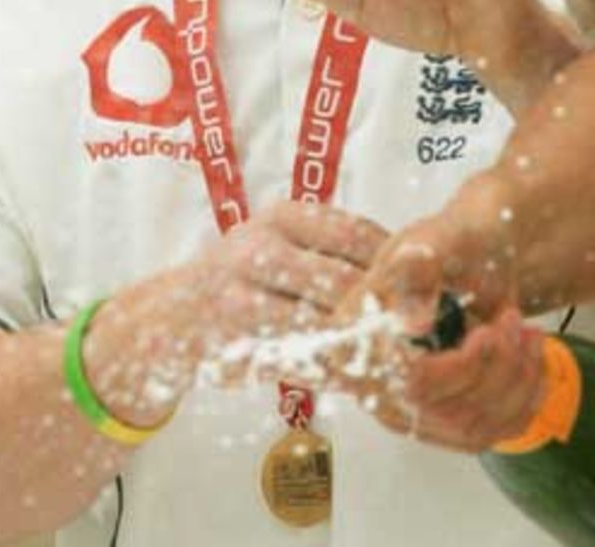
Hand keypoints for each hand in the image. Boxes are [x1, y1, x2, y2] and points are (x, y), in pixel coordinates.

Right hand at [82, 201, 388, 422]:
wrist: (173, 318)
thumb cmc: (246, 276)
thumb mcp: (282, 242)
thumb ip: (332, 250)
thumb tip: (411, 267)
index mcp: (281, 216)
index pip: (355, 234)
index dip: (395, 263)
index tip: (421, 286)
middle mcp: (259, 248)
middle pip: (344, 282)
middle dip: (383, 310)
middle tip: (416, 331)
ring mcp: (242, 297)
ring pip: (324, 324)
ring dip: (362, 344)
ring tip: (392, 357)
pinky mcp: (235, 342)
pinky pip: (300, 360)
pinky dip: (333, 371)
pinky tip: (352, 377)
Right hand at [324, 211, 537, 443]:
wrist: (480, 251)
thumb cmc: (450, 241)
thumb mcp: (431, 243)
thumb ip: (416, 273)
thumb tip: (411, 323)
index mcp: (356, 333)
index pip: (402, 380)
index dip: (451, 369)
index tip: (484, 335)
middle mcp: (376, 379)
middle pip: (441, 409)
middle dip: (496, 368)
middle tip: (514, 321)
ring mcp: (411, 406)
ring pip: (471, 426)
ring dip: (516, 380)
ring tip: (526, 333)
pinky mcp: (447, 420)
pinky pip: (491, 432)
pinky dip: (524, 399)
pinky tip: (531, 360)